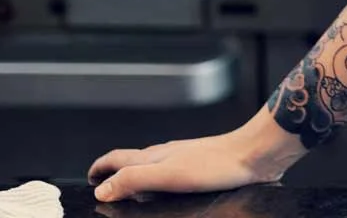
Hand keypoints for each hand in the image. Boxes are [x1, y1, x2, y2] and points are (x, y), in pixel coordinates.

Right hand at [87, 110, 307, 201]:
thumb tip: (102, 190)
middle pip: (132, 161)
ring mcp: (185, 159)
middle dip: (115, 173)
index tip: (90, 179)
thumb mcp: (168, 176)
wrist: (256, 154)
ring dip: (138, 178)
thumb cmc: (218, 164)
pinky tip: (171, 192)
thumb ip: (133, 181)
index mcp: (154, 156)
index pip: (117, 158)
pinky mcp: (203, 167)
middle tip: (105, 187)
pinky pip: (173, 173)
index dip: (99, 168)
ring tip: (132, 192)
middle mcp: (167, 154)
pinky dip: (161, 183)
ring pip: (153, 166)